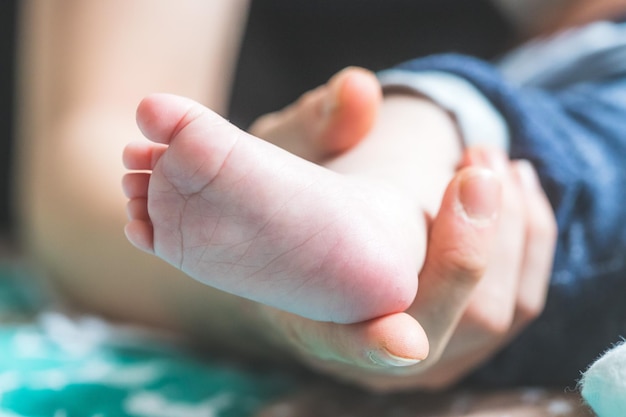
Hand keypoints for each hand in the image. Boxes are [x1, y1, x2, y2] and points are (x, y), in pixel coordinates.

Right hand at [249, 67, 556, 390]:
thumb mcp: (284, 156)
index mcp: (315, 320)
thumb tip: (359, 90)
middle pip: (444, 327)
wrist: (320, 236)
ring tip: (488, 158)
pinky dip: (531, 240)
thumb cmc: (293, 201)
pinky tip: (513, 186)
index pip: (355, 348)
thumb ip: (313, 125)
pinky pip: (520, 304)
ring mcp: (427, 353)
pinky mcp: (464, 336)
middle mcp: (376, 353)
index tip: (404, 331)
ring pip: (499, 314)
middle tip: (476, 158)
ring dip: (512, 229)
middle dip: (475, 243)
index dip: (379, 342)